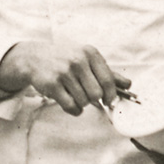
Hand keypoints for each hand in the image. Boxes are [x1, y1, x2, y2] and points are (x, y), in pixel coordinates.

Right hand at [0, 39, 129, 114]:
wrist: (34, 58)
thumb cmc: (65, 60)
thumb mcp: (86, 60)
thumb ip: (108, 72)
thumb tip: (128, 85)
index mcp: (90, 53)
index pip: (108, 80)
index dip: (111, 95)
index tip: (109, 101)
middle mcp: (77, 61)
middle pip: (96, 94)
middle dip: (94, 100)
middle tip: (87, 95)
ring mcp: (64, 72)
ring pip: (84, 101)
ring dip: (82, 104)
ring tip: (74, 95)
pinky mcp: (52, 84)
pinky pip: (71, 106)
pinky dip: (74, 110)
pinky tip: (70, 103)